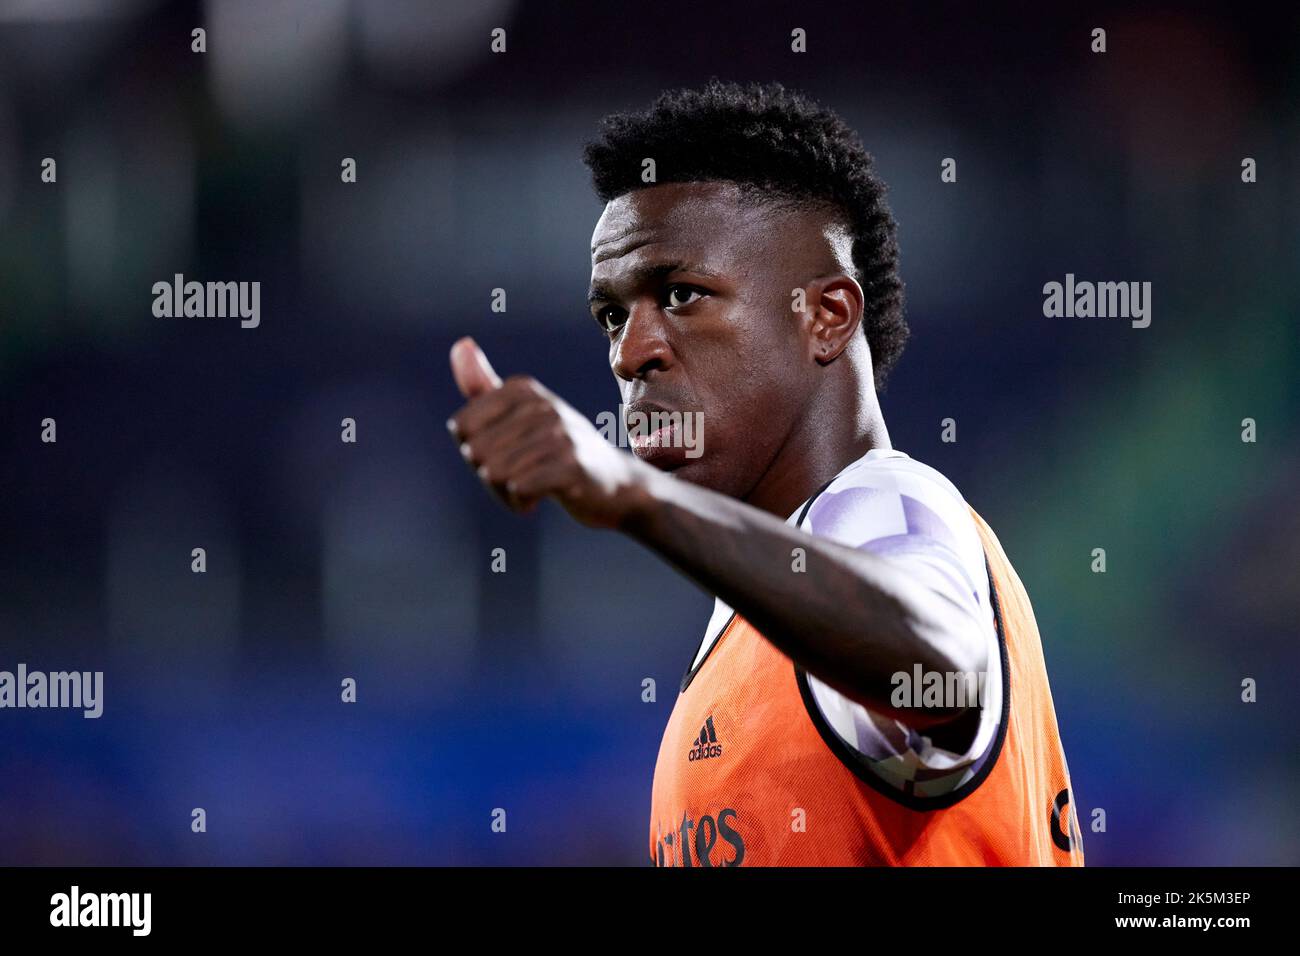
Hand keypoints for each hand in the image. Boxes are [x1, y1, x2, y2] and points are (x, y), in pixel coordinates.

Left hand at [447, 337, 652, 527]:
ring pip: (495, 473)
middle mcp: (542, 405)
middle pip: (476, 452)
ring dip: (505, 493)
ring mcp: (561, 434)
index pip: (461, 427)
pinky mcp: (572, 466)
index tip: (502, 455)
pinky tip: (536, 501)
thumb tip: (461, 343)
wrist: (612, 482)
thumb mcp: (518, 414)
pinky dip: (520, 503)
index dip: (473, 451)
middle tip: (517, 477)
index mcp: (522, 389)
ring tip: (528, 490)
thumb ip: (483, 386)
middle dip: (489, 476)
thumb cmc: (556, 450)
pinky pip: (519, 488)